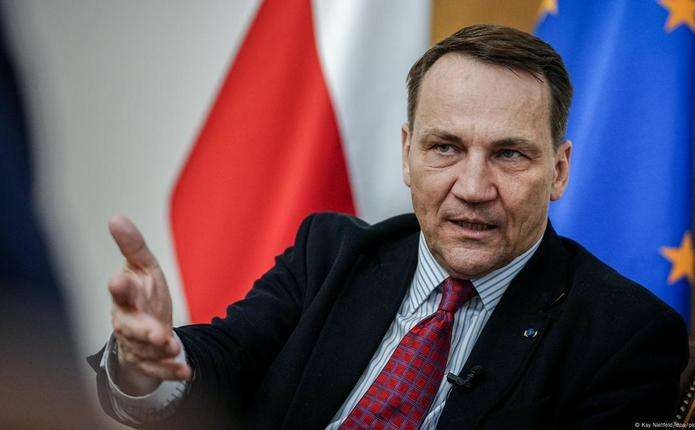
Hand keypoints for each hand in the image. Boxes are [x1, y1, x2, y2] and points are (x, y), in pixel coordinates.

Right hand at [107, 215, 190, 394]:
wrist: (143, 328)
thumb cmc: (142, 292)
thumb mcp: (142, 266)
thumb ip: (133, 245)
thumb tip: (116, 217)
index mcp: (125, 295)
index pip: (120, 291)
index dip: (120, 287)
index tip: (119, 281)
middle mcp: (126, 321)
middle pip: (130, 327)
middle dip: (142, 330)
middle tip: (157, 333)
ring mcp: (135, 343)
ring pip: (144, 349)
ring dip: (159, 350)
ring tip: (173, 347)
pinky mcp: (147, 360)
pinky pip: (157, 368)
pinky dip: (171, 370)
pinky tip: (186, 370)